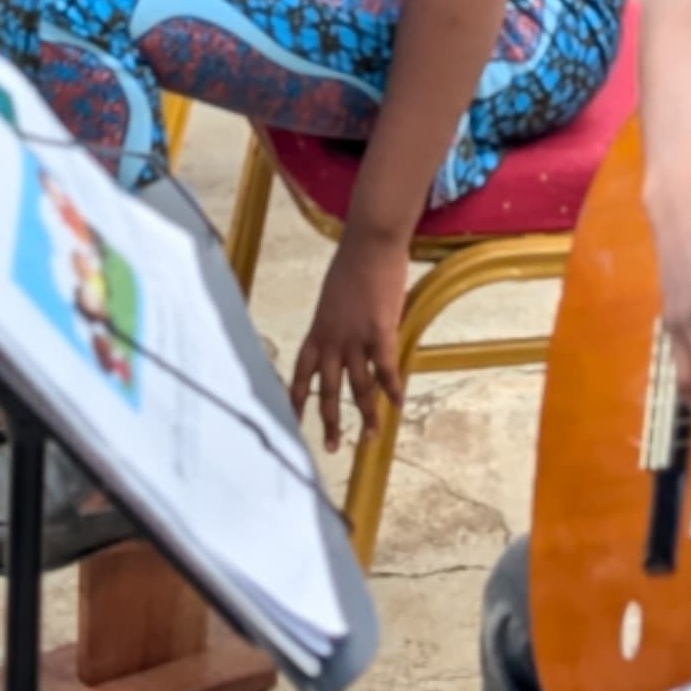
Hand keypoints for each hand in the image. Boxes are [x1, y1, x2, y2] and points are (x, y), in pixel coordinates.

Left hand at [291, 230, 408, 451]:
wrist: (370, 243)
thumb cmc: (352, 264)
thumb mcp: (332, 299)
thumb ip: (335, 324)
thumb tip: (344, 340)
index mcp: (317, 331)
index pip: (300, 373)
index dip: (296, 399)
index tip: (293, 422)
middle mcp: (332, 339)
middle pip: (328, 390)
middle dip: (329, 421)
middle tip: (332, 447)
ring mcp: (356, 337)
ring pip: (359, 387)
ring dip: (366, 414)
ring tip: (370, 435)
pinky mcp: (380, 331)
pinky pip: (385, 368)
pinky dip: (392, 388)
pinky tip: (398, 403)